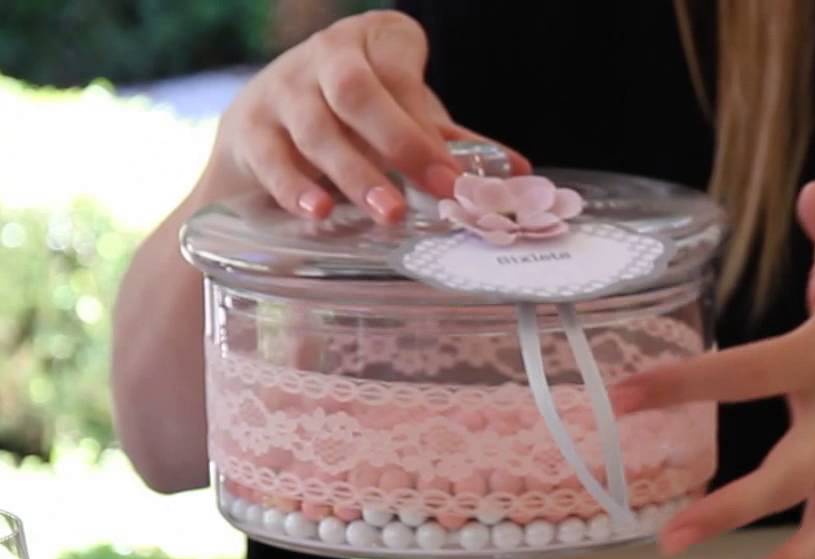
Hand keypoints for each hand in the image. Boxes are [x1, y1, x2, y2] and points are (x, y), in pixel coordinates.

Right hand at [204, 11, 526, 221]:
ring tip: (389, 213)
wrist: (267, 118)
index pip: (401, 77)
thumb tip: (519, 175)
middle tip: (439, 191)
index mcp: (372, 43)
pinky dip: (295, 187)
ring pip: (316, 129)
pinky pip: (271, 157)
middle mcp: (324, 57)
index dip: (429, 128)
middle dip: (401, 144)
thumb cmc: (354, 116)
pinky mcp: (250, 127)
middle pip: (357, 94)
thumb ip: (453, 141)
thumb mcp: (404, 114)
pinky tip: (319, 212)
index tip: (458, 176)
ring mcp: (281, 90)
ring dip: (356, 174)